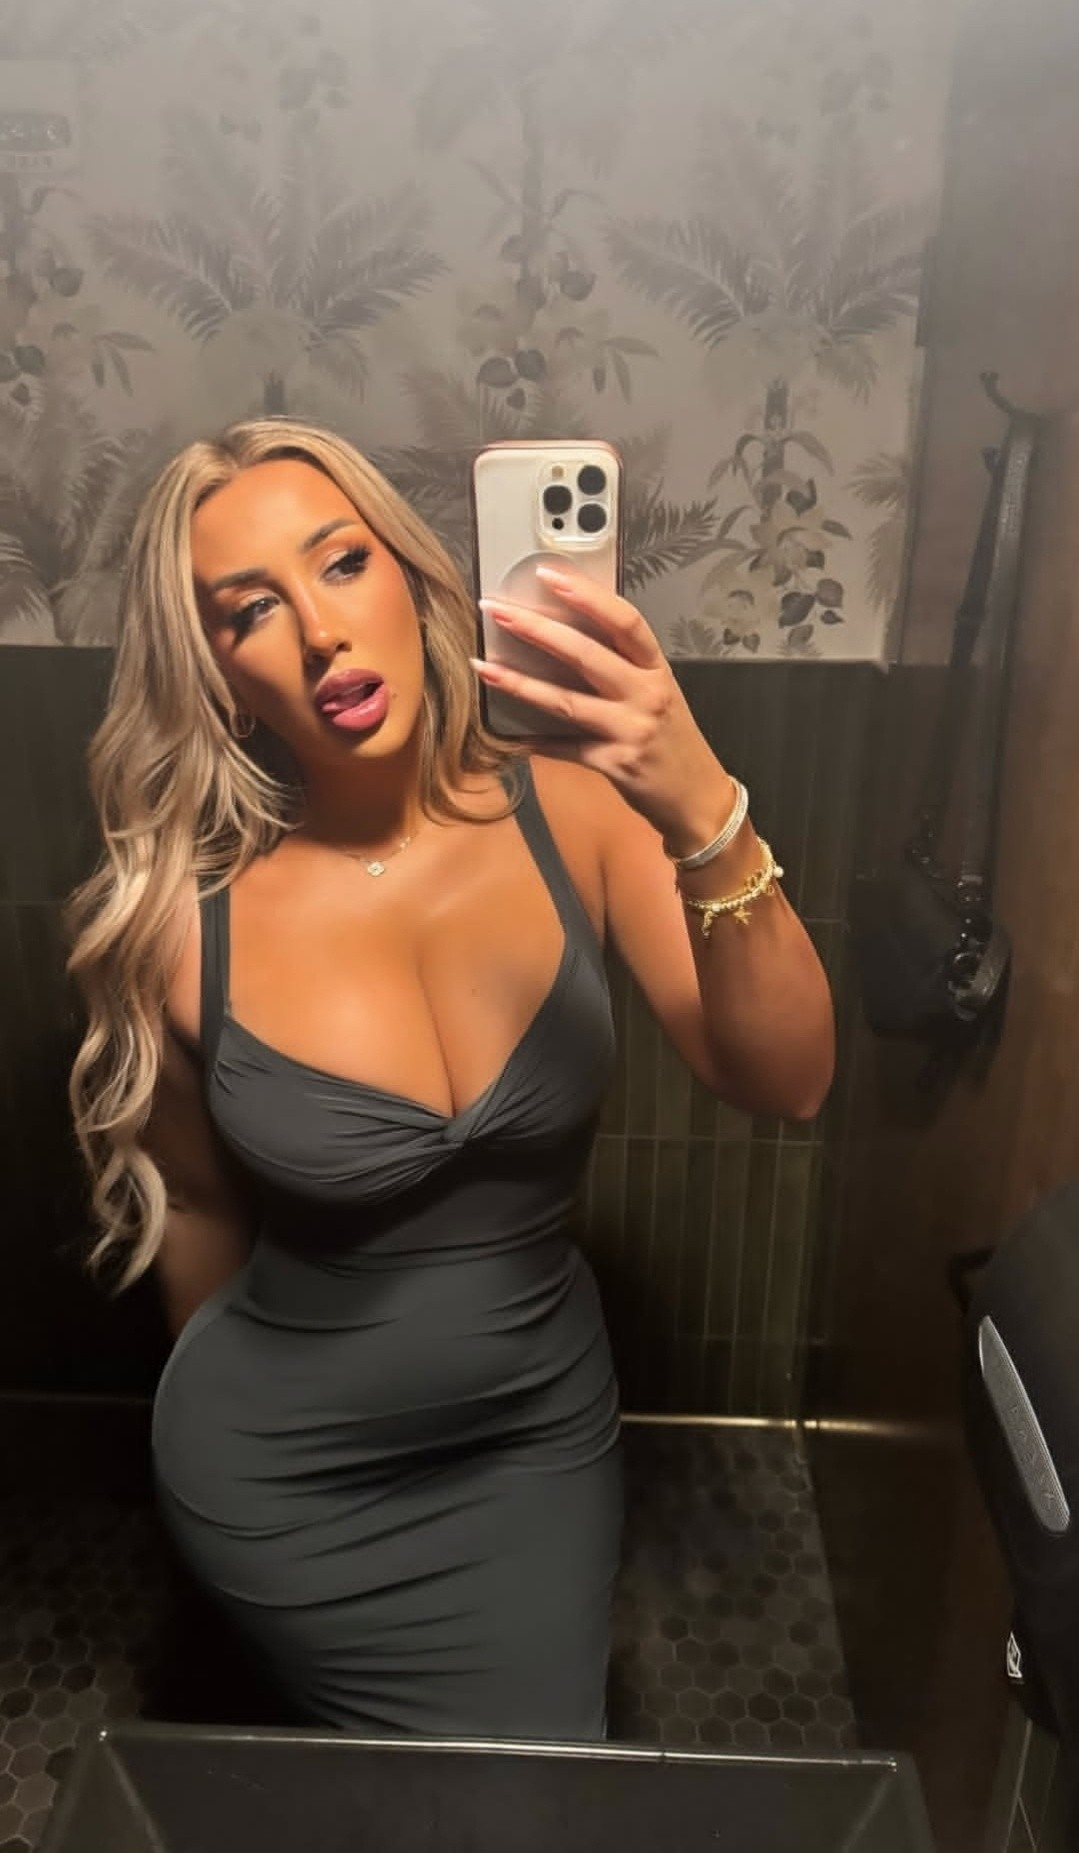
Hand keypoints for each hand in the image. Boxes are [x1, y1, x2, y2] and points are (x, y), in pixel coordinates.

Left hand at [473, 563, 735, 853]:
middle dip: (536, 628)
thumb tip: (566, 637)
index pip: (624, 620)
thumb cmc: (672, 740)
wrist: (697, 797)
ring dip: (520, 683)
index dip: (587, 594)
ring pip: (566, 702)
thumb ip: (622, 667)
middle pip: (586, 653)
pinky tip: (508, 735)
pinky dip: (537, 742)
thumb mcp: (657, 694)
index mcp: (656, 669)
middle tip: (495, 609)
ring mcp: (631, 730)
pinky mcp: (616, 764)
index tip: (548, 574)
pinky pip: (566, 748)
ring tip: (483, 666)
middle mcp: (646, 694)